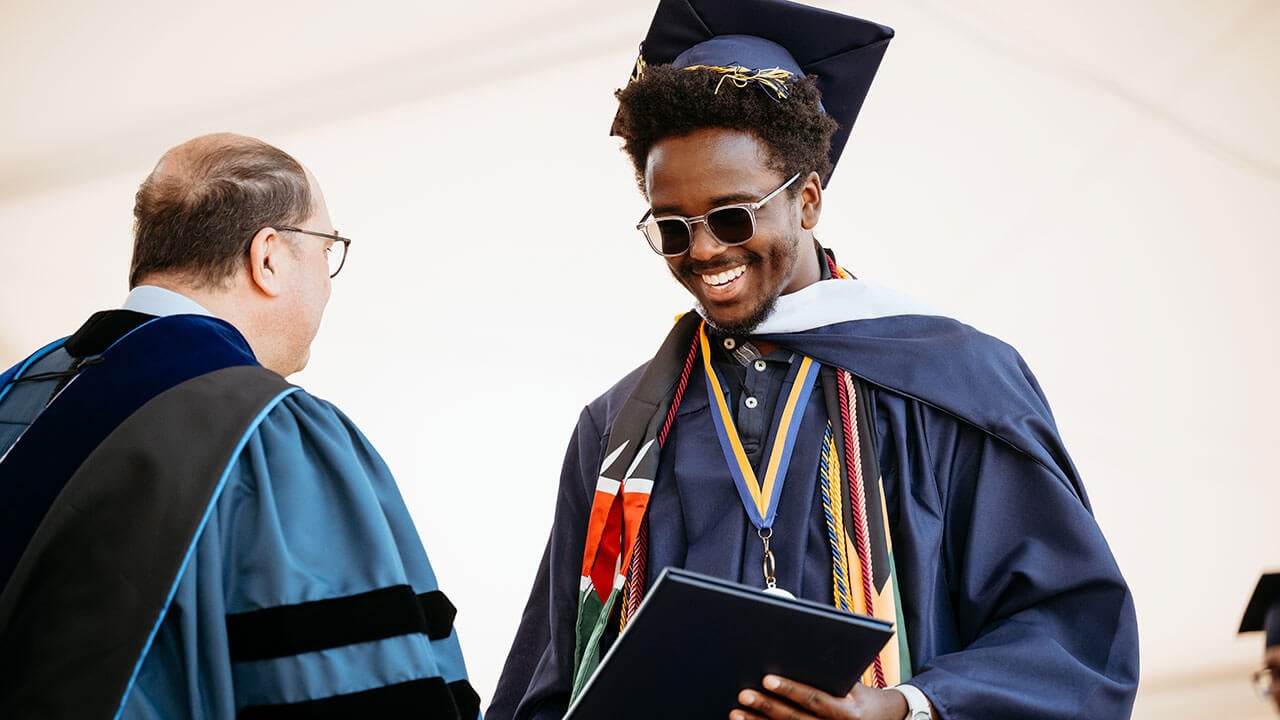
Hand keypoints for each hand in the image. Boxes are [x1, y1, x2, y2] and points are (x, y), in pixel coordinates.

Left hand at [730, 675, 908, 719]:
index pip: (814, 699)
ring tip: (736, 713)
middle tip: (742, 694)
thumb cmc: (861, 695)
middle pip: (795, 719)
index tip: (765, 679)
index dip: (789, 689)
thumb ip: (826, 673)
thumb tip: (789, 652)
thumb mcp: (851, 683)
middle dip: (766, 707)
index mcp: (848, 712)